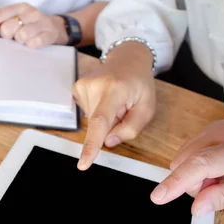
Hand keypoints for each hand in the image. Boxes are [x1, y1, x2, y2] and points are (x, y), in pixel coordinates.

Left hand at [0, 3, 68, 47]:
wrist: (57, 28)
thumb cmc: (30, 26)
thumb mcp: (17, 20)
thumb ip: (2, 24)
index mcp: (19, 7)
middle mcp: (30, 12)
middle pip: (8, 27)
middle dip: (7, 36)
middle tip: (13, 38)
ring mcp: (42, 22)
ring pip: (22, 35)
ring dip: (20, 42)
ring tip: (24, 41)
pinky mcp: (50, 33)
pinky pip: (34, 43)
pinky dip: (31, 46)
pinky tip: (33, 44)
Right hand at [73, 42, 155, 170]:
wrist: (127, 59)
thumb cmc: (139, 83)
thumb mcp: (147, 107)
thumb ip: (131, 128)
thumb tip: (108, 141)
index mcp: (115, 90)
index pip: (101, 121)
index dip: (92, 145)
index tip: (83, 164)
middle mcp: (94, 86)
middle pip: (99, 125)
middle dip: (112, 124)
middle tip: (123, 107)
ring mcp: (82, 85)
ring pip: (92, 121)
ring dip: (105, 117)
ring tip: (114, 100)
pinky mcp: (76, 88)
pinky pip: (87, 113)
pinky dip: (97, 111)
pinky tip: (104, 98)